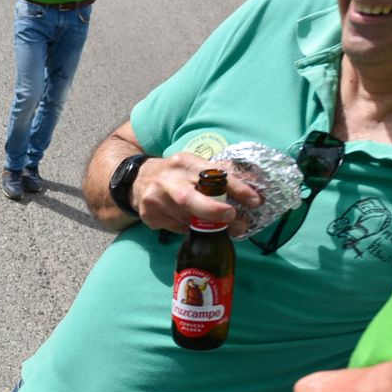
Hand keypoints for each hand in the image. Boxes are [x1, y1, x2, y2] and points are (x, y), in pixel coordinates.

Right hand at [131, 153, 260, 235]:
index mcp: (185, 163)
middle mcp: (168, 180)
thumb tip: (255, 183)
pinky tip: (194, 224)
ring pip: (186, 220)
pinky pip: (176, 228)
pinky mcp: (149, 216)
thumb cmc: (175, 173)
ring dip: (209, 227)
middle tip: (233, 217)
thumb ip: (221, 173)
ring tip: (226, 228)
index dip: (236, 188)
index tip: (254, 200)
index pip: (212, 175)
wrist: (136, 179)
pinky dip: (190, 228)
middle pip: (189, 199)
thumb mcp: (195, 165)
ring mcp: (155, 200)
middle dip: (213, 211)